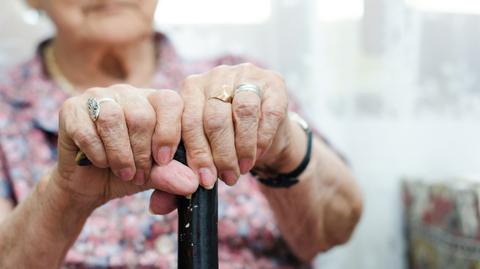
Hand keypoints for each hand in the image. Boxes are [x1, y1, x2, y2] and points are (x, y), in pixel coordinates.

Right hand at [55, 84, 197, 212]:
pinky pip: (87, 129)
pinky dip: (97, 154)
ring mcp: (98, 96)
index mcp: (154, 101)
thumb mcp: (155, 176)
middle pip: (142, 115)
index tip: (163, 161)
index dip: (169, 133)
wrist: (89, 185)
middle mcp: (128, 93)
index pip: (170, 101)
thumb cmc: (129, 173)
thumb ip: (172, 175)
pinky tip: (100, 163)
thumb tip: (192, 184)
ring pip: (113, 118)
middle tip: (139, 174)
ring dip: (120, 154)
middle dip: (142, 152)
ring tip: (123, 172)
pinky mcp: (71, 108)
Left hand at [180, 63, 293, 187]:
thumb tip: (157, 206)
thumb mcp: (201, 155)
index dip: (193, 152)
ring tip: (239, 171)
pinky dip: (261, 139)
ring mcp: (246, 75)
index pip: (186, 118)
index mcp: (191, 88)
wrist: (264, 130)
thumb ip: (177, 175)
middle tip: (222, 180)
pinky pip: (268, 113)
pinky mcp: (273, 83)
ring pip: (242, 111)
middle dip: (218, 155)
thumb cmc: (225, 143)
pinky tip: (256, 156)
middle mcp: (216, 76)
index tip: (199, 179)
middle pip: (214, 117)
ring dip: (241, 148)